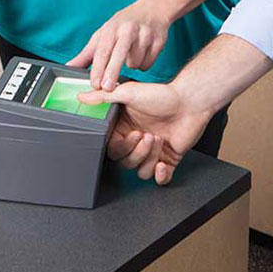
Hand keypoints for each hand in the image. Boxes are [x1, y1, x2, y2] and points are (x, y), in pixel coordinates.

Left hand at [68, 1, 169, 90]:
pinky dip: (143, 64)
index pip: (103, 50)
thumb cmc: (122, 25)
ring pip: (135, 63)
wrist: (152, 9)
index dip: (98, 68)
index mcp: (111, 29)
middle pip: (119, 55)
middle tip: (107, 89)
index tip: (95, 84)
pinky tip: (142, 54)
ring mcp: (145, 35)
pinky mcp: (159, 41)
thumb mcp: (102, 35)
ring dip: (131, 66)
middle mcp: (128, 30)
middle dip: (112, 72)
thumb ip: (86, 54)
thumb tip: (69, 67)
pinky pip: (148, 64)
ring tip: (130, 55)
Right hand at [79, 82, 210, 184]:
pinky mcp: (168, 159)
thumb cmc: (162, 95)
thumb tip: (81, 97)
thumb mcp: (129, 92)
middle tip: (148, 135)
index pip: (112, 148)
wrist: (191, 101)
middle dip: (137, 152)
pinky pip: (159, 179)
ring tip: (159, 140)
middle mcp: (136, 141)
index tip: (132, 134)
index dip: (121, 146)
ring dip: (149, 159)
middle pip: (124, 162)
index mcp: (124, 128)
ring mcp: (152, 151)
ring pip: (140, 171)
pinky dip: (160, 176)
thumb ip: (103, 98)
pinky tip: (162, 164)